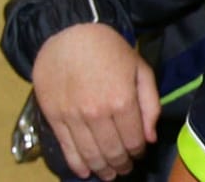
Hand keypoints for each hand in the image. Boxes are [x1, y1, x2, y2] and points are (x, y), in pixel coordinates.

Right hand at [32, 24, 158, 179]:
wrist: (70, 36)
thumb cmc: (111, 50)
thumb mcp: (141, 71)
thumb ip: (150, 105)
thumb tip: (150, 137)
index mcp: (122, 101)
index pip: (133, 140)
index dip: (138, 151)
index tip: (139, 153)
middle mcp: (97, 113)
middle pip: (112, 151)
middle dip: (121, 164)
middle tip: (125, 169)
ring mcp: (73, 117)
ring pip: (90, 153)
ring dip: (101, 168)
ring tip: (109, 174)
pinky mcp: (54, 117)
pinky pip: (66, 147)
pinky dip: (76, 163)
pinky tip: (85, 172)